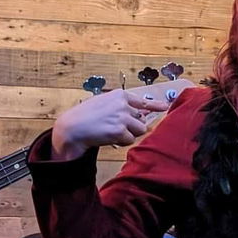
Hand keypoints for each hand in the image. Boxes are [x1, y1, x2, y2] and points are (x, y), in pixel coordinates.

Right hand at [52, 89, 169, 160]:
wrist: (71, 128)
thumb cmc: (85, 116)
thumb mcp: (103, 103)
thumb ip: (121, 106)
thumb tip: (142, 113)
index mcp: (119, 95)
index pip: (143, 101)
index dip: (156, 105)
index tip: (165, 106)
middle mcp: (123, 104)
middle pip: (141, 120)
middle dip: (132, 126)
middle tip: (115, 128)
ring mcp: (122, 116)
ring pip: (139, 130)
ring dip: (129, 134)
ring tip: (112, 132)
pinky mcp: (120, 130)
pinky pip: (130, 140)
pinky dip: (121, 141)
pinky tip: (108, 137)